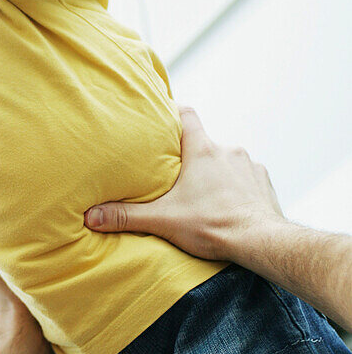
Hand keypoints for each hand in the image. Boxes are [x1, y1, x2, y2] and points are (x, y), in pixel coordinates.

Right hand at [84, 107, 283, 260]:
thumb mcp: (163, 221)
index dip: (172, 112)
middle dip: (190, 155)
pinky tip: (228, 203)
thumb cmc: (213, 226)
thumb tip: (90, 216)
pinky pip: (246, 176)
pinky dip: (236, 185)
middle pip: (204, 142)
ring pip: (225, 160)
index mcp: (202, 151)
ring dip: (214, 171)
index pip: (186, 114)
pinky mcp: (263, 181)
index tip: (161, 115)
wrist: (260, 241)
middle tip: (176, 172)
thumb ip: (125, 217)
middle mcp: (227, 150)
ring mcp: (249, 165)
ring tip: (203, 193)